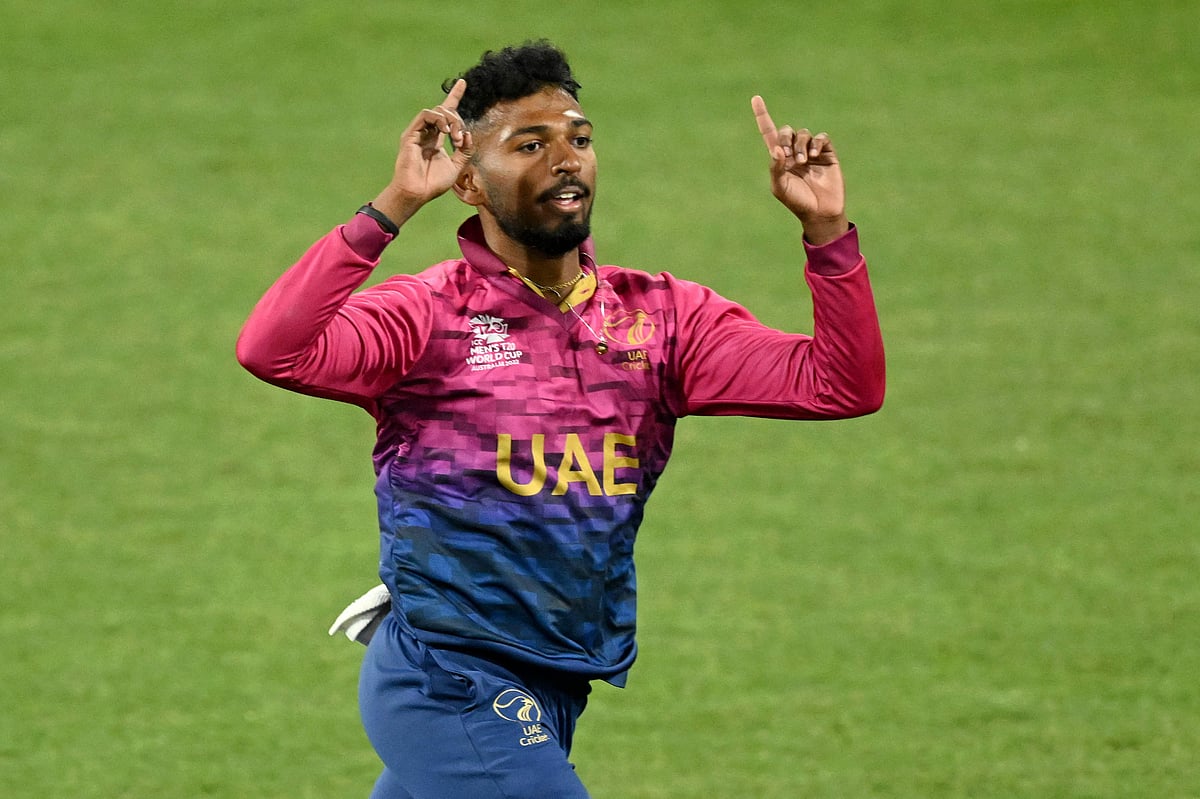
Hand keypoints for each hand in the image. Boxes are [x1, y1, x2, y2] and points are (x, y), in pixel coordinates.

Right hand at [372, 79, 474, 226]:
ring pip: (437, 111)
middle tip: (460, 139)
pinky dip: (439, 119)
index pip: (446, 114)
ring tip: (454, 137)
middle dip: (458, 121)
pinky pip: (426, 115)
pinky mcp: (411, 134)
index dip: (454, 97)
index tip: (463, 83)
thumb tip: (468, 134)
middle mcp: (427, 133)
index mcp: (437, 139)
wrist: (418, 192)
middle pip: (445, 112)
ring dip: (450, 121)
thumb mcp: (457, 166)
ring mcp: (418, 132)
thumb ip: (465, 150)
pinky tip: (445, 132)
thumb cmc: (434, 183)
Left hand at [751, 95, 848, 244]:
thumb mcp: (780, 187)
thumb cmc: (797, 202)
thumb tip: (777, 149)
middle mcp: (794, 152)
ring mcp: (811, 151)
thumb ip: (776, 168)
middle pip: (786, 131)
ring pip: (804, 134)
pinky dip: (817, 143)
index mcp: (779, 159)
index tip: (755, 98)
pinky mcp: (827, 153)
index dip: (762, 116)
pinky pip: (821, 137)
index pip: (769, 132)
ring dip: (801, 145)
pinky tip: (814, 155)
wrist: (820, 212)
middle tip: (787, 155)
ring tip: (804, 162)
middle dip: (785, 139)